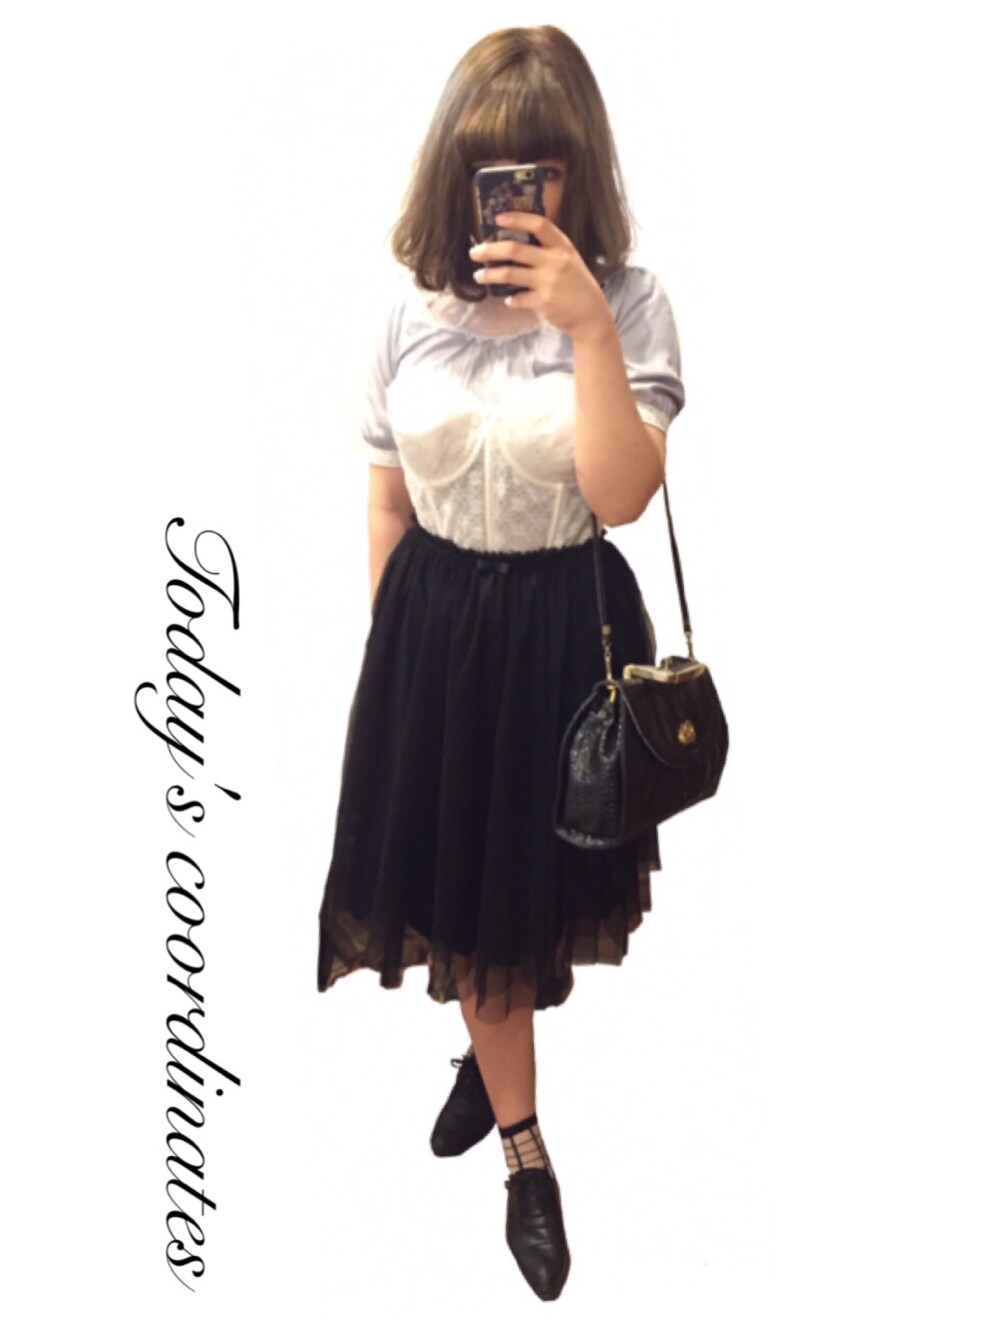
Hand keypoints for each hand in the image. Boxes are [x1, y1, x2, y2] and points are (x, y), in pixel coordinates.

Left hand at [469, 212, 614, 343]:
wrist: (592, 316)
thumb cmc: (578, 286)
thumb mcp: (570, 260)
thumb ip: (549, 250)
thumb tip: (517, 243)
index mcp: (563, 246)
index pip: (539, 224)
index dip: (517, 219)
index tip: (498, 218)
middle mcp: (555, 261)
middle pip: (514, 249)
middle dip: (490, 249)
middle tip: (474, 251)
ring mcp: (548, 282)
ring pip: (509, 273)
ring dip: (489, 274)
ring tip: (478, 276)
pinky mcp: (543, 302)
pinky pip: (517, 298)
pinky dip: (510, 299)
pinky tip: (508, 300)